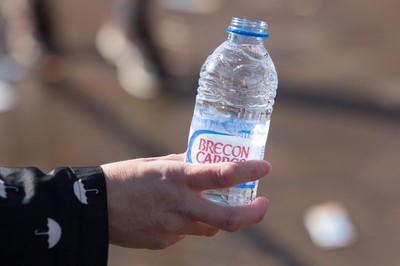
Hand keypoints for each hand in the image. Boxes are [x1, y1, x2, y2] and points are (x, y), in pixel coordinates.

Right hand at [101, 153, 270, 249]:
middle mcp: (180, 205)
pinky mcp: (164, 241)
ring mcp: (172, 228)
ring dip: (216, 217)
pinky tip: (169, 213)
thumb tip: (202, 161)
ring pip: (209, 228)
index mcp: (177, 178)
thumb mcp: (156, 163)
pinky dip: (187, 223)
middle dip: (253, 213)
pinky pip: (185, 233)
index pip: (222, 174)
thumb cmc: (124, 177)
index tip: (264, 168)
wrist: (93, 207)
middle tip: (263, 204)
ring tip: (209, 204)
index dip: (248, 172)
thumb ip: (183, 164)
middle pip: (229, 219)